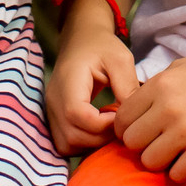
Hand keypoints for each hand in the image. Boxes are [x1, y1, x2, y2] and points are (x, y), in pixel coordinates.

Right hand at [45, 30, 136, 153]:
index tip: (122, 117)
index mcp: (68, 82)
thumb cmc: (101, 47)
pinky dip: (83, 144)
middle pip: (71, 135)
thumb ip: (127, 85)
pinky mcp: (54, 119)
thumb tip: (134, 116)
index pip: (77, 114)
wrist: (81, 40)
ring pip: (66, 145)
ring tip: (110, 128)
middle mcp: (54, 101)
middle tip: (120, 126)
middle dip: (100, 137)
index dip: (102, 124)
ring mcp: (51, 112)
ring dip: (92, 144)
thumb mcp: (120, 59)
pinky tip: (100, 131)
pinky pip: (65, 144)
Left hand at [115, 51, 185, 182]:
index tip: (143, 132)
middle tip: (160, 144)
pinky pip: (177, 173)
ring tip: (177, 153)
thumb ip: (154, 87)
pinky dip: (182, 171)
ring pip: (150, 162)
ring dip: (162, 161)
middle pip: (131, 143)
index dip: (128, 129)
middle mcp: (168, 107)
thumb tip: (132, 109)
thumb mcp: (181, 68)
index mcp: (160, 85)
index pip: (122, 119)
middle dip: (143, 146)